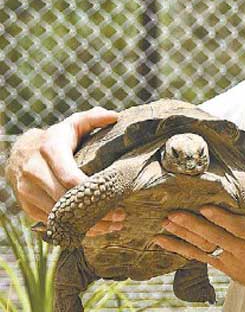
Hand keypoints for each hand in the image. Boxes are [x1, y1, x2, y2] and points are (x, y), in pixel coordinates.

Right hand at [4, 107, 125, 235]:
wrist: (21, 154)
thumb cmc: (57, 139)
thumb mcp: (74, 124)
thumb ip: (94, 118)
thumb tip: (115, 116)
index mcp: (49, 150)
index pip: (70, 176)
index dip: (91, 189)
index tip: (115, 196)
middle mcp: (35, 172)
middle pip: (65, 199)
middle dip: (94, 211)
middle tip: (121, 216)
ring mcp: (28, 192)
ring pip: (59, 215)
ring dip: (87, 224)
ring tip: (114, 225)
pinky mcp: (28, 206)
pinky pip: (52, 223)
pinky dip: (73, 228)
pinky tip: (96, 229)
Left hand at [154, 205, 244, 287]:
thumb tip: (243, 182)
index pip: (238, 227)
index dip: (221, 218)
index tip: (205, 208)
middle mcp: (242, 249)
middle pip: (215, 237)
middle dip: (193, 225)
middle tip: (174, 214)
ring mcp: (230, 259)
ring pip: (203, 247)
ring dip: (183, 234)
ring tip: (166, 223)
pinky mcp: (221, 266)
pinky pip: (197, 257)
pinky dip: (179, 248)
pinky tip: (163, 241)